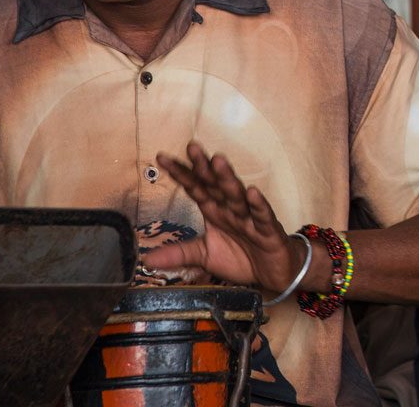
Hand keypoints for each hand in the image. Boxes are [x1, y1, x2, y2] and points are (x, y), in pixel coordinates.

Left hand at [143, 142, 308, 297]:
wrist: (272, 273)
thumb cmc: (241, 258)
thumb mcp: (204, 256)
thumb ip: (178, 254)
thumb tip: (146, 259)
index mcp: (215, 212)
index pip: (196, 189)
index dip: (181, 174)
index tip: (162, 158)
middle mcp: (231, 210)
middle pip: (215, 185)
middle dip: (204, 167)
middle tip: (192, 147)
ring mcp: (250, 218)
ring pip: (237, 196)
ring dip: (228, 179)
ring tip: (218, 161)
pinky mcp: (268, 231)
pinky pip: (262, 216)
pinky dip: (258, 205)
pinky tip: (252, 193)